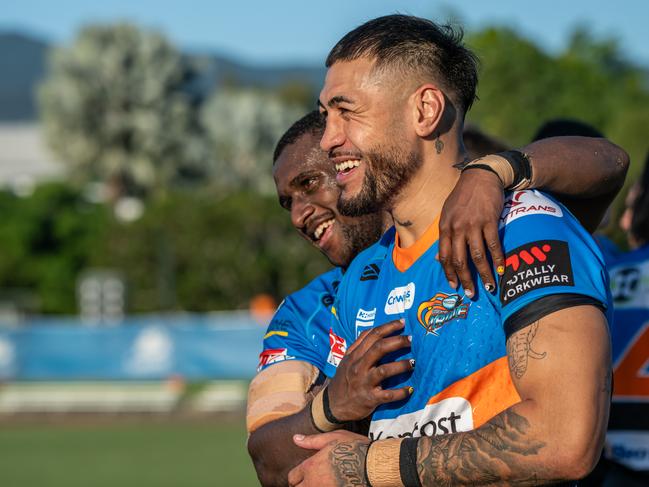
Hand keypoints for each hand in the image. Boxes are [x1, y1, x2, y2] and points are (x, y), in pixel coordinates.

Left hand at [288, 431, 369, 486]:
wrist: (372, 464)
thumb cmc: (353, 448)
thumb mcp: (331, 438)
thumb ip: (311, 441)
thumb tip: (295, 438)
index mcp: (310, 466)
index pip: (292, 477)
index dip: (296, 476)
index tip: (302, 475)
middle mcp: (314, 482)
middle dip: (301, 485)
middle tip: (309, 481)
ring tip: (320, 483)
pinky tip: (330, 485)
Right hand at [327, 319, 412, 421]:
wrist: (334, 405)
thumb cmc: (344, 379)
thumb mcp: (347, 360)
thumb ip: (360, 345)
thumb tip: (375, 330)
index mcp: (354, 355)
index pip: (372, 335)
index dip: (388, 327)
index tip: (402, 323)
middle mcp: (359, 367)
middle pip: (379, 348)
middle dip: (397, 342)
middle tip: (411, 340)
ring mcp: (364, 383)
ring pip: (384, 370)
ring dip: (401, 365)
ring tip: (413, 363)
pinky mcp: (370, 399)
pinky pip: (388, 395)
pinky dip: (400, 392)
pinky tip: (410, 389)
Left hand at [438, 168, 504, 297]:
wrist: (481, 176)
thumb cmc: (463, 196)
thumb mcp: (447, 213)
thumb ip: (445, 235)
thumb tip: (439, 258)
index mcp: (445, 227)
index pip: (444, 256)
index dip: (449, 273)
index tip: (454, 286)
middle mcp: (457, 228)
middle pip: (460, 260)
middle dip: (465, 279)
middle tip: (471, 294)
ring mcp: (473, 225)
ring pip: (477, 256)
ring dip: (484, 274)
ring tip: (489, 287)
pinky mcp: (489, 221)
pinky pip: (493, 245)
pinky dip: (497, 259)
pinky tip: (501, 270)